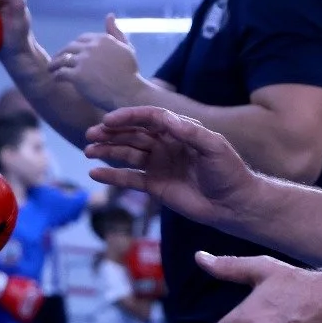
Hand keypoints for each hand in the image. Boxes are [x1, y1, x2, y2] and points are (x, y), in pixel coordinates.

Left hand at [49, 15, 142, 109]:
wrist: (128, 92)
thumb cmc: (130, 73)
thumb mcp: (126, 48)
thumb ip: (115, 32)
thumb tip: (109, 15)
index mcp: (102, 39)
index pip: (82, 38)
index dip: (75, 46)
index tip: (72, 52)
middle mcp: (91, 47)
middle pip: (70, 47)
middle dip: (62, 53)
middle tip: (57, 60)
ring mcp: (83, 61)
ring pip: (62, 59)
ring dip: (55, 64)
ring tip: (52, 69)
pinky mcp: (77, 75)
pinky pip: (61, 72)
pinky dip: (56, 75)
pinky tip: (56, 79)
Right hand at [84, 106, 257, 230]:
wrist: (234, 204)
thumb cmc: (228, 172)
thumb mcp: (214, 146)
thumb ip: (189, 132)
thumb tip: (164, 118)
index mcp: (179, 130)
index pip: (149, 118)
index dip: (128, 117)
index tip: (108, 121)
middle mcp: (166, 144)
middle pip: (133, 134)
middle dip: (111, 133)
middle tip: (91, 134)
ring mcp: (159, 165)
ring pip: (127, 154)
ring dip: (107, 151)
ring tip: (87, 151)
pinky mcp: (155, 186)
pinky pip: (129, 178)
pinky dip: (112, 176)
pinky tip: (95, 174)